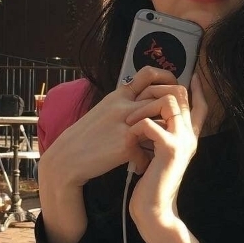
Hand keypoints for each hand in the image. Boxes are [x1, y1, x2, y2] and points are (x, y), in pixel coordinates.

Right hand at [38, 66, 177, 190]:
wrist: (67, 157)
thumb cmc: (85, 136)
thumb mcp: (103, 110)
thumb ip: (123, 104)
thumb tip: (144, 103)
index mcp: (118, 95)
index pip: (148, 74)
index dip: (166, 77)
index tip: (174, 88)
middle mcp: (124, 105)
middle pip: (162, 96)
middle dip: (174, 110)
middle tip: (176, 123)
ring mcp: (126, 124)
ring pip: (160, 122)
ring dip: (165, 136)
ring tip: (161, 147)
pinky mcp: (126, 144)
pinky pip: (147, 152)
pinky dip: (144, 162)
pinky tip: (140, 167)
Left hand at [124, 72, 208, 238]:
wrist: (153, 209)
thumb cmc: (151, 183)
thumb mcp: (158, 155)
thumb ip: (160, 136)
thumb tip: (149, 118)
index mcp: (188, 137)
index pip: (200, 106)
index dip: (197, 90)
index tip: (193, 76)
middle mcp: (189, 137)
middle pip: (182, 96)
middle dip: (158, 91)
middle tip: (138, 100)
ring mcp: (181, 142)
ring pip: (169, 102)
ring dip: (145, 107)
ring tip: (130, 122)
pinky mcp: (169, 150)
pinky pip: (150, 124)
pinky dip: (136, 126)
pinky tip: (129, 138)